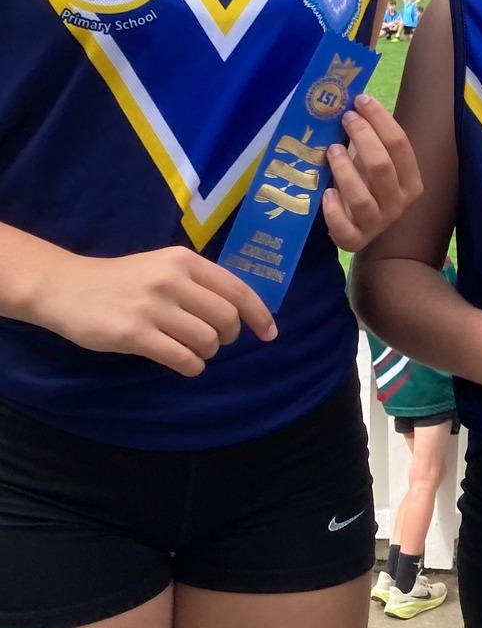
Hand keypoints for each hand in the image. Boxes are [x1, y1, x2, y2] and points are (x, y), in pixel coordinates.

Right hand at [32, 246, 277, 377]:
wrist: (66, 288)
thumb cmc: (124, 280)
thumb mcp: (164, 267)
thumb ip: (199, 283)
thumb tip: (241, 311)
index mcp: (184, 261)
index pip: (237, 290)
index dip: (258, 315)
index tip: (269, 333)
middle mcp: (171, 280)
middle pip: (226, 318)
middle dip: (228, 336)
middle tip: (214, 340)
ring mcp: (152, 307)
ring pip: (207, 340)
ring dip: (207, 352)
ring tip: (193, 350)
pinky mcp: (134, 333)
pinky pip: (182, 358)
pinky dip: (191, 366)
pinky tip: (185, 364)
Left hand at [323, 94, 424, 251]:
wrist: (359, 228)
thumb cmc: (365, 186)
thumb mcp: (374, 163)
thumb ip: (371, 141)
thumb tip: (351, 101)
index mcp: (411, 182)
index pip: (400, 145)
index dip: (380, 120)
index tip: (361, 100)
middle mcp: (399, 204)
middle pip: (382, 166)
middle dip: (363, 137)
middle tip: (345, 118)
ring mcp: (377, 224)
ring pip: (361, 196)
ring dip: (344, 169)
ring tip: (331, 150)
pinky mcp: (354, 240)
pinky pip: (343, 226)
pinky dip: (333, 209)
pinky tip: (326, 193)